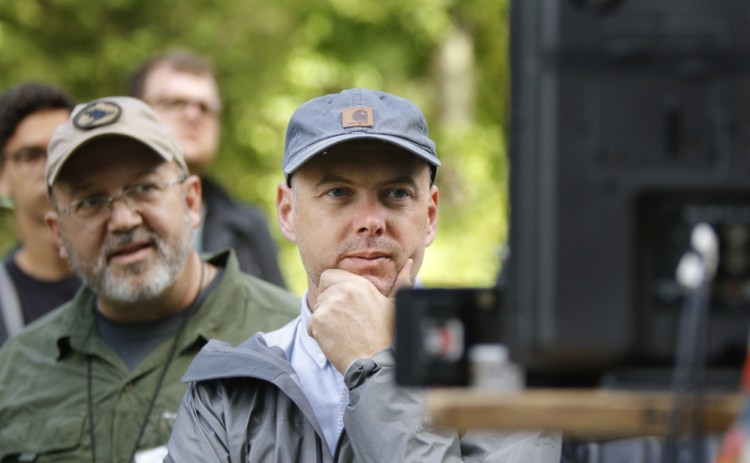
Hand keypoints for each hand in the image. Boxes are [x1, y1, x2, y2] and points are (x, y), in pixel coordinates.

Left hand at [308, 259, 412, 373]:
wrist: (376, 362)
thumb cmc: (387, 335)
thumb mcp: (394, 304)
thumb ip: (400, 281)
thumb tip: (409, 263)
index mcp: (360, 283)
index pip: (328, 275)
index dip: (331, 289)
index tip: (341, 305)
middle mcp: (343, 290)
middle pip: (321, 293)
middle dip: (327, 307)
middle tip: (344, 324)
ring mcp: (330, 305)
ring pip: (317, 309)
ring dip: (324, 322)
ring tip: (343, 334)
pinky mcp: (319, 320)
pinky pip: (310, 325)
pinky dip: (318, 335)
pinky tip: (336, 342)